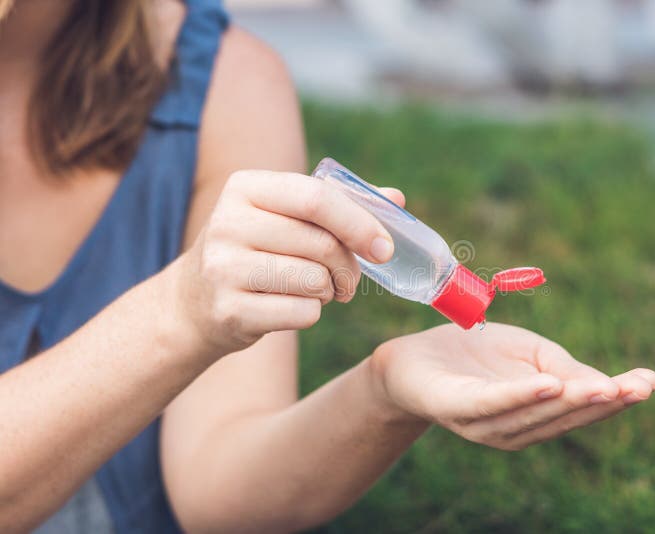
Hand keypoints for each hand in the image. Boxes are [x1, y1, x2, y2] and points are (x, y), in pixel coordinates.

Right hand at [170, 170, 404, 357]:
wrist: (193, 303)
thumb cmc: (256, 252)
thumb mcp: (285, 218)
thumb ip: (340, 205)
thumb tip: (396, 198)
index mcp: (245, 187)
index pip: (316, 197)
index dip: (360, 222)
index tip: (385, 248)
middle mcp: (228, 222)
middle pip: (322, 243)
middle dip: (349, 266)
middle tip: (349, 280)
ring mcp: (223, 268)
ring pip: (315, 280)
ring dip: (330, 291)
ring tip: (317, 290)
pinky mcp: (228, 311)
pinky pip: (302, 312)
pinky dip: (312, 313)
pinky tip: (292, 307)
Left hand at [369, 323, 654, 450]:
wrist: (412, 358)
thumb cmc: (476, 356)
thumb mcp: (530, 354)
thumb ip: (565, 369)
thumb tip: (611, 384)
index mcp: (536, 416)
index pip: (581, 408)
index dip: (616, 398)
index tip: (651, 381)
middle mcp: (514, 429)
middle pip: (563, 417)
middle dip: (602, 403)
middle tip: (638, 387)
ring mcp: (485, 424)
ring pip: (533, 415)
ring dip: (569, 402)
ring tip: (604, 387)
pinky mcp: (456, 409)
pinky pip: (490, 404)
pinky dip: (519, 397)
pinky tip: (546, 385)